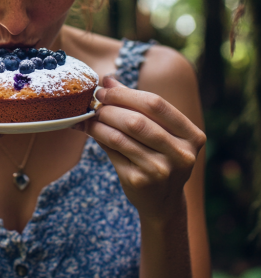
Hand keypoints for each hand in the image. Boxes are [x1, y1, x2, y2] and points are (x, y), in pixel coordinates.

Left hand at [82, 77, 205, 222]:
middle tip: (95, 102)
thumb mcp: (159, 131)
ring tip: (89, 115)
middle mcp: (181, 154)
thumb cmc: (160, 156)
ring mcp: (161, 171)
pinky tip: (90, 130)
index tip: (105, 89)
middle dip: (110, 108)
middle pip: (137, 121)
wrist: (163, 202)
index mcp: (192, 136)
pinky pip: (113, 152)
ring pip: (121, 137)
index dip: (126, 94)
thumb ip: (136, 105)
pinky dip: (98, 137)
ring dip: (99, 122)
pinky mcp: (140, 182)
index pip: (156, 104)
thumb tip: (109, 81)